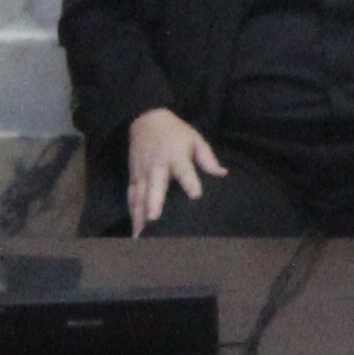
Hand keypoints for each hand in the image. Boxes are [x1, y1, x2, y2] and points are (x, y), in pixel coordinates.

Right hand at [125, 107, 223, 233]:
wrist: (146, 119)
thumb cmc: (176, 133)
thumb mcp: (195, 139)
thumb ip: (207, 158)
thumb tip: (222, 173)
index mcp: (175, 155)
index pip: (183, 169)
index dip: (189, 181)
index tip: (195, 195)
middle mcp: (157, 165)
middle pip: (155, 185)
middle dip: (154, 201)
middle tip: (154, 219)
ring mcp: (142, 172)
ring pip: (139, 195)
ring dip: (139, 215)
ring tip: (141, 235)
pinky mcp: (133, 176)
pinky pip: (131, 196)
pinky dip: (132, 212)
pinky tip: (135, 230)